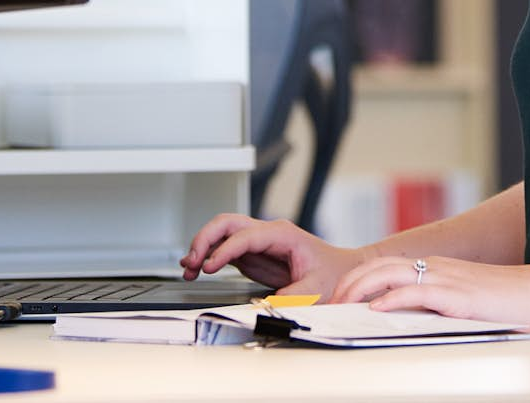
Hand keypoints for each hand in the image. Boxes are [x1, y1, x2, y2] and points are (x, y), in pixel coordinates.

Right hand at [179, 213, 367, 300]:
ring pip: (221, 232)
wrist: (341, 270)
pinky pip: (224, 248)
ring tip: (188, 268)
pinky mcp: (252, 254)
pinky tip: (197, 270)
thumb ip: (292, 296)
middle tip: (192, 261)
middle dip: (205, 239)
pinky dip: (208, 256)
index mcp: (282, 234)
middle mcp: (267, 233)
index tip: (211, 267)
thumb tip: (268, 306)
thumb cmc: (333, 273)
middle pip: (226, 223)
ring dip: (202, 246)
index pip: (244, 236)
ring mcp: (257, 241)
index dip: (224, 250)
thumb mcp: (317, 288)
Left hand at [330, 256, 529, 334]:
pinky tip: (376, 310)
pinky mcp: (456, 295)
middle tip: (331, 304)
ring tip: (343, 306)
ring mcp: (446, 279)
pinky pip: (416, 292)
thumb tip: (404, 320)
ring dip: (360, 289)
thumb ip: (437, 305)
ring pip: (389, 274)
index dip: (359, 280)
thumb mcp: (464, 301)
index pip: (387, 267)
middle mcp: (436, 268)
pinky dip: (391, 299)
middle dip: (349, 284)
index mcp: (437, 269)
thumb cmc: (509, 303)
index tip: (340, 299)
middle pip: (379, 267)